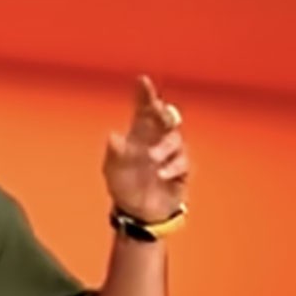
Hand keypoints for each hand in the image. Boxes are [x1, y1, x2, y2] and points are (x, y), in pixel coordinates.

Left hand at [102, 75, 190, 222]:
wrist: (139, 213)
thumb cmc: (124, 187)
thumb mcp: (113, 171)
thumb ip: (114, 153)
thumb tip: (113, 136)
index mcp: (139, 135)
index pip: (143, 110)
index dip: (145, 95)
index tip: (143, 81)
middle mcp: (157, 140)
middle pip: (167, 117)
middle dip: (165, 113)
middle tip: (160, 113)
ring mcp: (171, 154)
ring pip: (175, 139)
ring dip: (164, 146)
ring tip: (153, 158)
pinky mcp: (181, 170)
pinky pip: (183, 161)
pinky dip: (173, 166)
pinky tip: (162, 174)